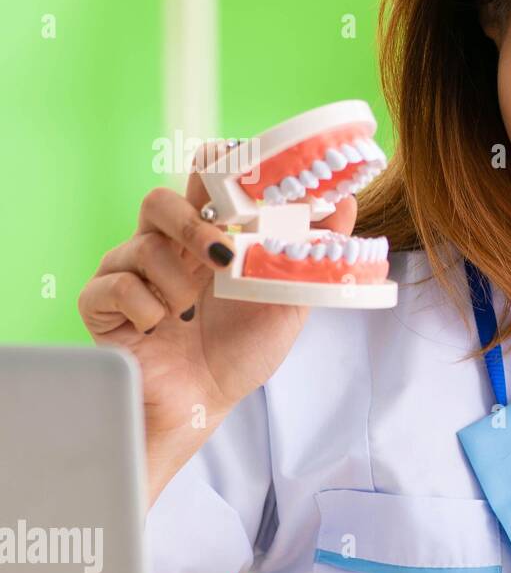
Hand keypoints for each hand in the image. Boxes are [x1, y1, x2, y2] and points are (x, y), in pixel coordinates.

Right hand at [77, 142, 357, 496]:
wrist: (203, 404)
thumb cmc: (239, 351)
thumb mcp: (288, 300)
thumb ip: (310, 253)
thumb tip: (347, 203)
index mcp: (205, 237)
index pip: (201, 179)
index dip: (217, 168)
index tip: (245, 181)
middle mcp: (163, 247)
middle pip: (159, 200)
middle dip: (193, 223)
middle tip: (222, 257)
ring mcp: (128, 272)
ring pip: (141, 247)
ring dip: (178, 284)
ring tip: (190, 313)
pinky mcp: (101, 304)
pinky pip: (116, 286)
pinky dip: (148, 309)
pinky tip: (160, 329)